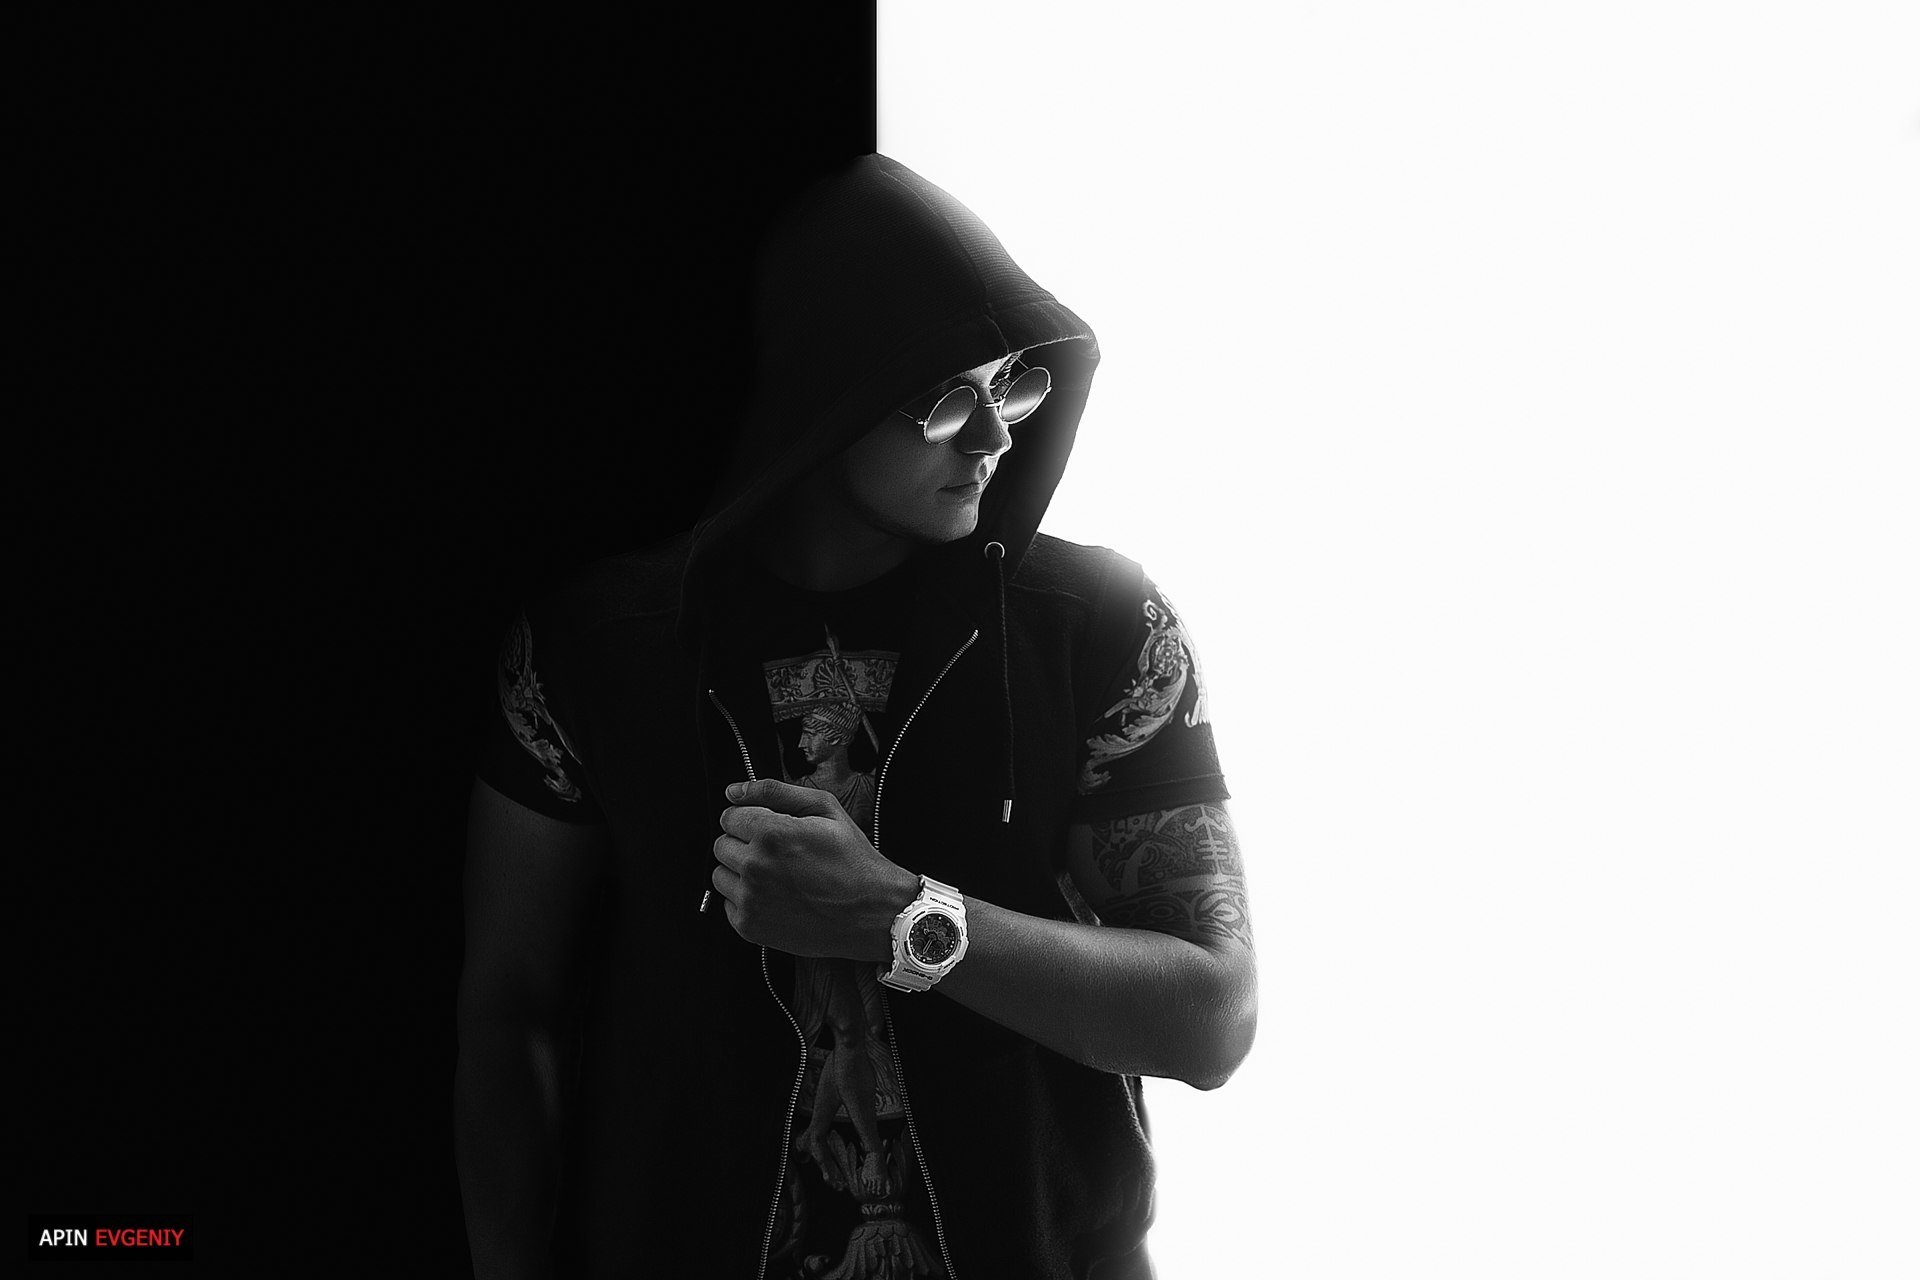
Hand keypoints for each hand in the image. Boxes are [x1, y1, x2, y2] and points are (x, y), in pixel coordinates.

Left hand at [711, 780, 919, 959]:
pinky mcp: (750, 927)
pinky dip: (746, 900)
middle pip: (721, 845)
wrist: (872, 912)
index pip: (729, 816)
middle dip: (744, 843)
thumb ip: (775, 791)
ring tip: (776, 875)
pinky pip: (728, 904)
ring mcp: (751, 900)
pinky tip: (775, 896)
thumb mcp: (825, 809)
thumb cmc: (853, 862)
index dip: (750, 818)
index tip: (768, 828)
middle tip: (777, 852)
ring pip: (720, 875)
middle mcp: (756, 868)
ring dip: (740, 872)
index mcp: (771, 834)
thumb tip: (735, 790)